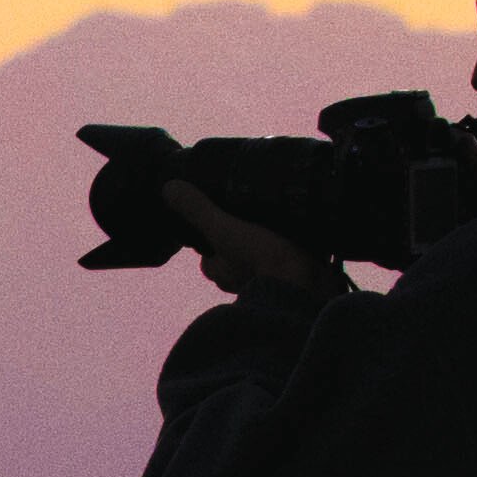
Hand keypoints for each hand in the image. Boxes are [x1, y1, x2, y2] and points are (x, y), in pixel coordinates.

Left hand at [176, 191, 341, 307]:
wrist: (308, 287)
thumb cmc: (261, 261)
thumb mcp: (224, 229)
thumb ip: (198, 211)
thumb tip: (168, 189)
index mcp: (219, 270)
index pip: (207, 247)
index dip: (212, 227)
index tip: (221, 207)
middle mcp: (239, 279)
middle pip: (235, 248)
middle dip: (243, 231)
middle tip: (253, 205)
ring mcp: (268, 277)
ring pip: (261, 251)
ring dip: (267, 235)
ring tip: (276, 209)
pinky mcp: (294, 274)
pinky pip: (287, 254)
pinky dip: (290, 242)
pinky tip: (297, 225)